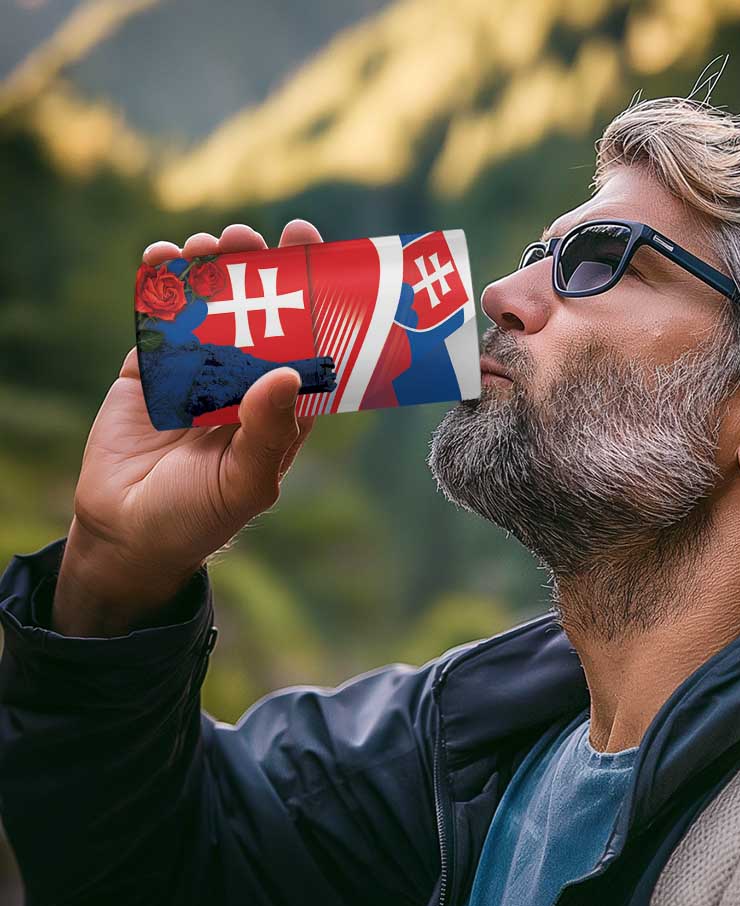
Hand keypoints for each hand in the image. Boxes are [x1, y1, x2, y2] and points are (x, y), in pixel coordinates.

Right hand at [53, 220, 324, 634]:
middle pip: (258, 312)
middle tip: (251, 238)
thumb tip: (285, 374)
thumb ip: (267, 433)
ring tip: (208, 246)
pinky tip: (162, 259)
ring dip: (210, 270)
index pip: (306, 341)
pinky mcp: (150, 370)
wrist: (127, 533)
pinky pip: (158, 320)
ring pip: (209, 307)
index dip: (312, 295)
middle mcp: (244, 381)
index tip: (309, 248)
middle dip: (257, 270)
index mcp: (280, 405)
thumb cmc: (200, 516)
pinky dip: (159, 286)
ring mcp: (196, 372)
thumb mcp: (245, 483)